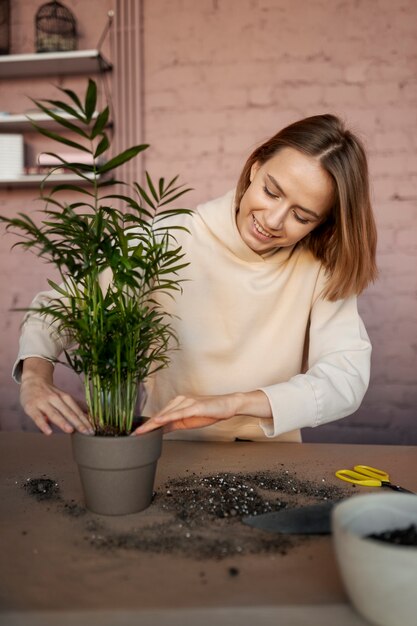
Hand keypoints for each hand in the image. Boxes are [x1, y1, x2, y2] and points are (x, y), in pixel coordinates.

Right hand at [20, 358, 92, 435]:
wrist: (32, 380)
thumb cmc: (49, 392)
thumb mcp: (63, 396)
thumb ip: (72, 407)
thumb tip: (87, 417)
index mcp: (65, 397)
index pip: (77, 410)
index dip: (85, 420)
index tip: (92, 430)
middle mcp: (55, 399)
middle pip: (68, 412)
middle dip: (78, 422)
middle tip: (86, 432)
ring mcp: (43, 403)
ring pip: (54, 414)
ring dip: (63, 422)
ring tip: (70, 430)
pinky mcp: (31, 407)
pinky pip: (38, 417)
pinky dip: (43, 425)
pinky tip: (49, 432)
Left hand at [132, 390, 271, 435]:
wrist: (227, 406)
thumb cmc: (210, 412)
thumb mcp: (188, 421)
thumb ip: (174, 424)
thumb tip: (159, 430)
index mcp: (177, 403)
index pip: (159, 416)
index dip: (147, 425)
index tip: (135, 433)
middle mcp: (180, 400)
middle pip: (159, 415)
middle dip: (145, 426)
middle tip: (132, 435)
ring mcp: (187, 402)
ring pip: (166, 413)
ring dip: (152, 423)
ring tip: (140, 432)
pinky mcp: (195, 406)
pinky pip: (179, 412)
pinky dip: (168, 417)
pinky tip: (159, 421)